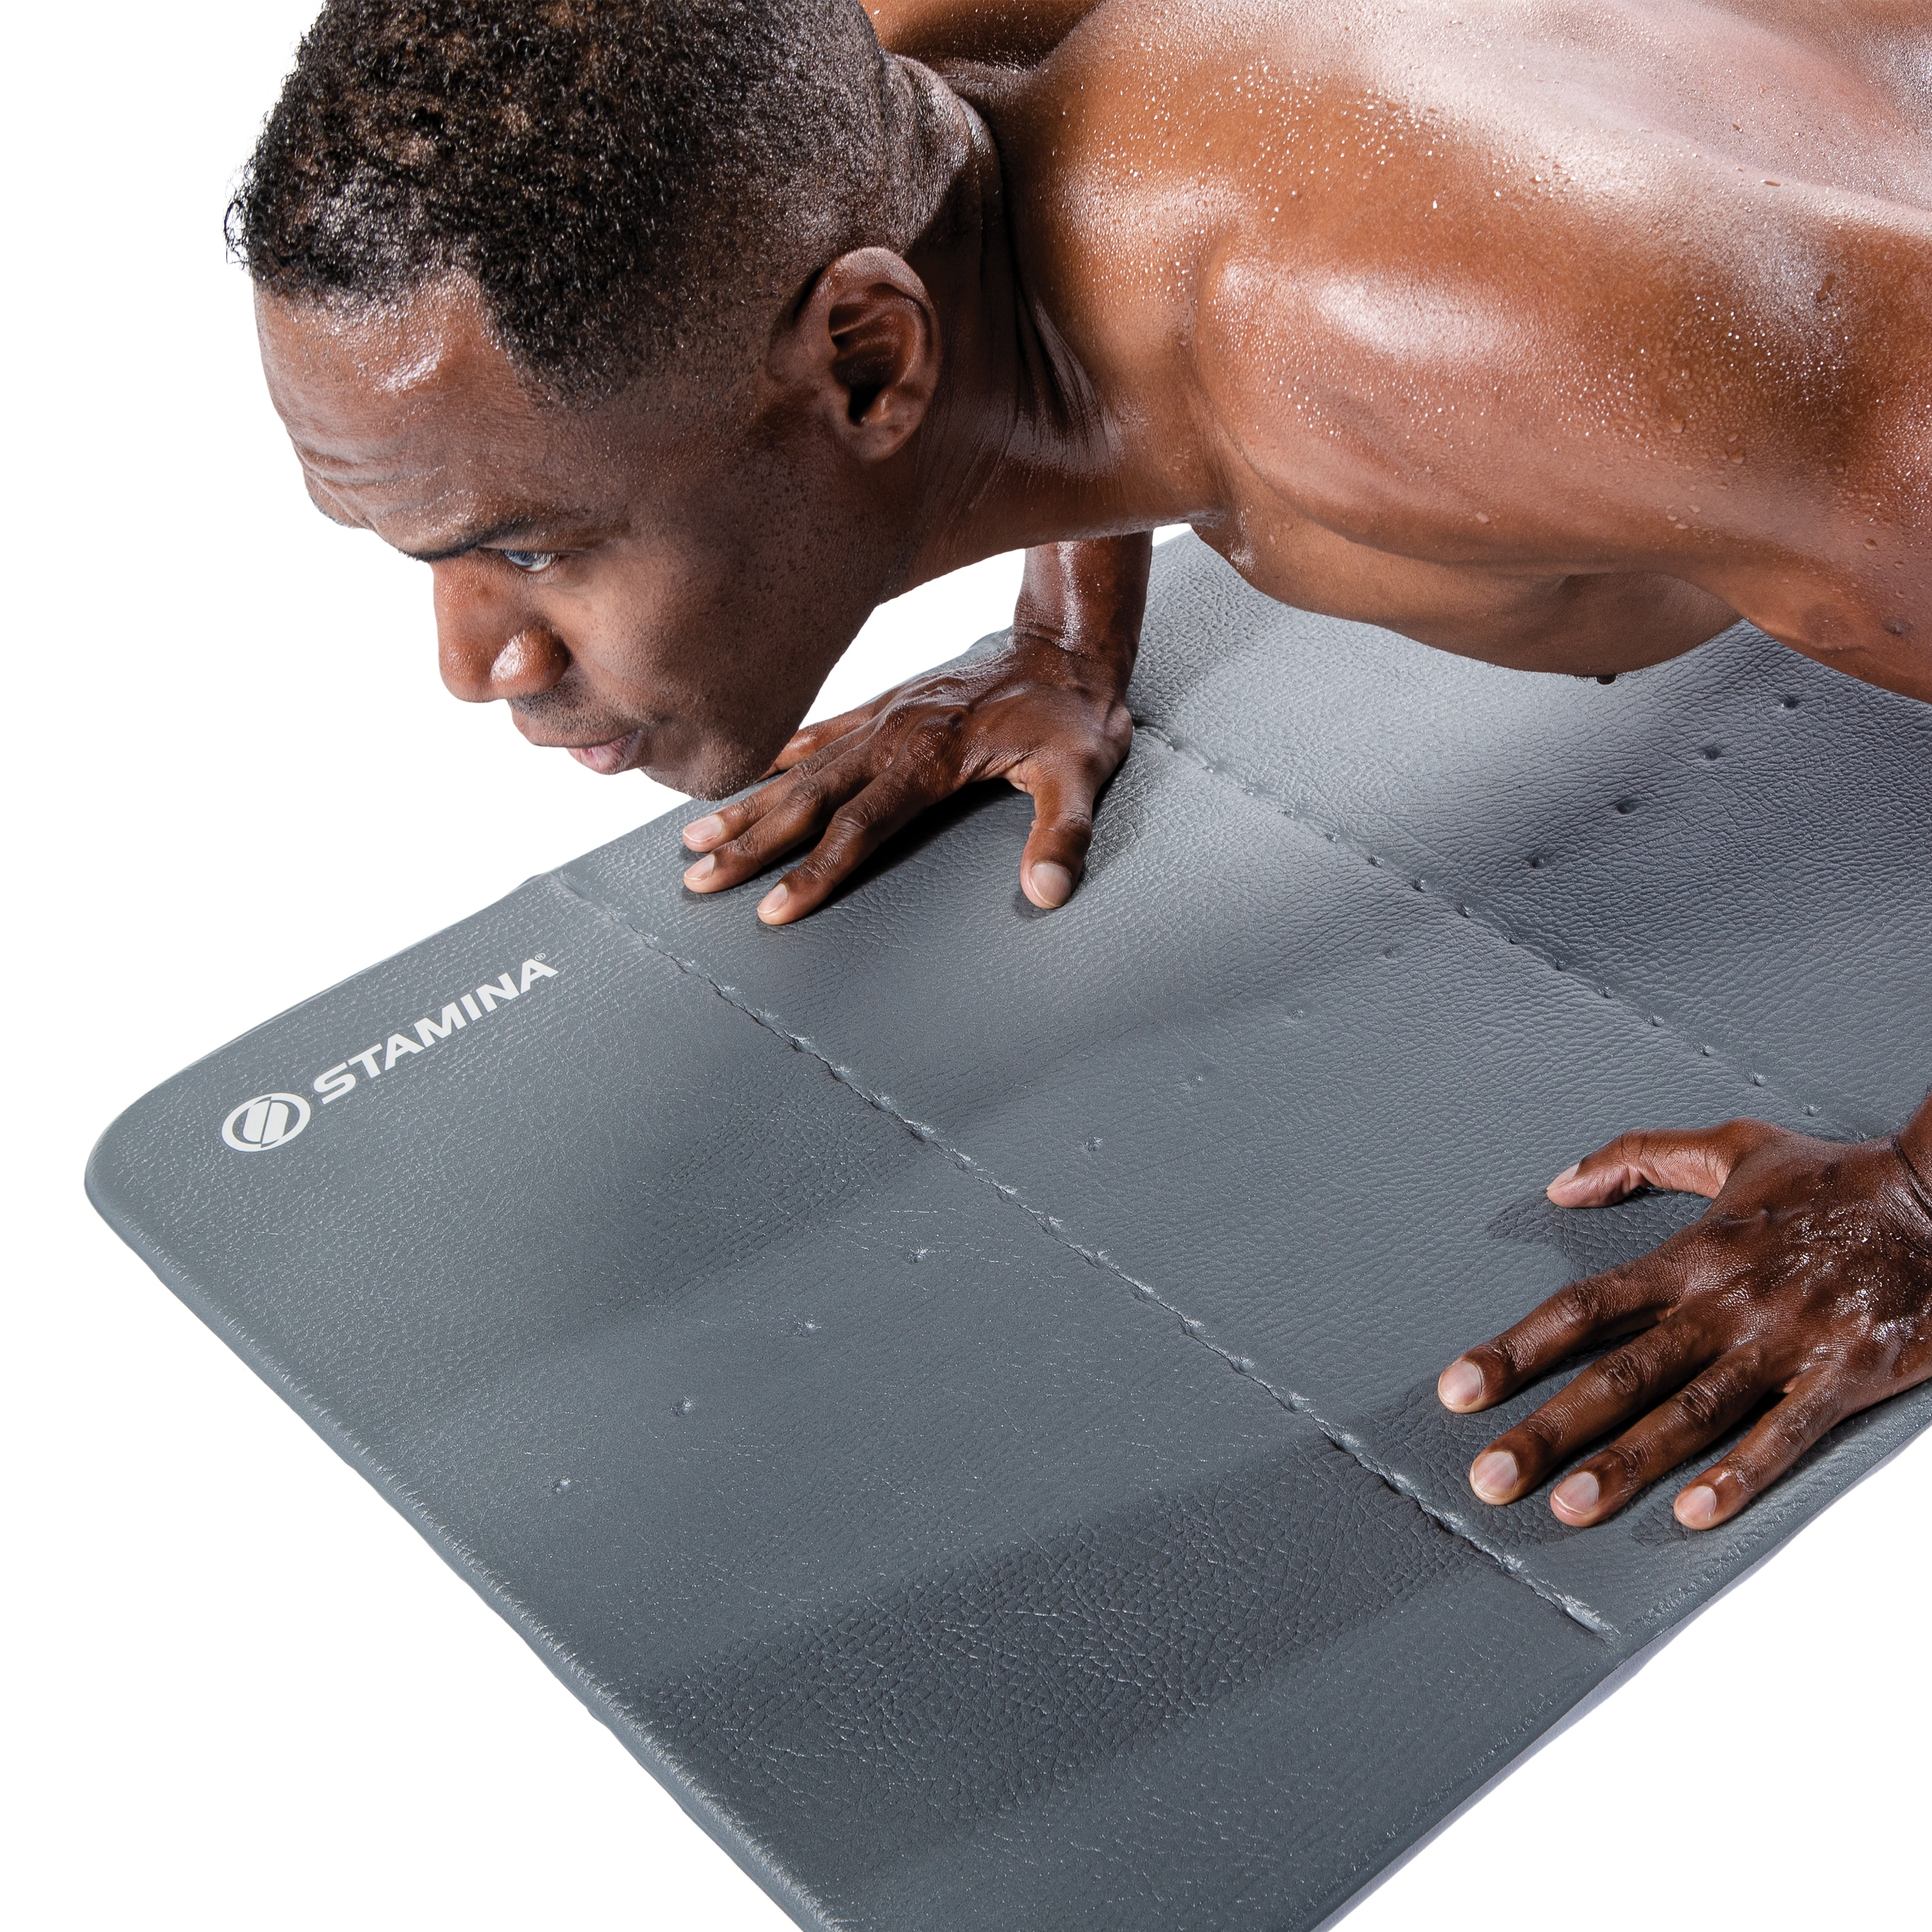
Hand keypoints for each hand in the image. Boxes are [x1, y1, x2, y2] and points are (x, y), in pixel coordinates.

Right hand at [681, 535, 1149, 922]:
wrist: (1069, 648)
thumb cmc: (1076, 717)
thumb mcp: (1086, 774)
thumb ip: (1064, 834)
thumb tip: (1047, 891)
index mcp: (930, 759)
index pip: (859, 828)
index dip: (815, 872)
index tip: (772, 909)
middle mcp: (893, 736)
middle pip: (808, 799)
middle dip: (751, 844)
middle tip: (700, 880)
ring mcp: (882, 718)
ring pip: (799, 768)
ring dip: (745, 805)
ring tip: (692, 838)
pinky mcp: (884, 705)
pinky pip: (815, 734)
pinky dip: (774, 757)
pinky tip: (741, 775)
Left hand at [1436, 1100, 1931, 1530]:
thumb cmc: (1835, 1179)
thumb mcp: (1731, 1147)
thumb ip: (1638, 1157)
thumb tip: (1561, 1183)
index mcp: (1691, 1256)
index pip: (1583, 1308)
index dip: (1516, 1349)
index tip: (1461, 1388)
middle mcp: (1725, 1303)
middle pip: (1619, 1373)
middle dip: (1548, 1428)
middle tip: (1488, 1476)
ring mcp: (1784, 1341)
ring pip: (1689, 1412)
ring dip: (1625, 1462)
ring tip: (1567, 1504)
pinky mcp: (1846, 1373)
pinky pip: (1785, 1434)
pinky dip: (1742, 1474)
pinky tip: (1697, 1512)